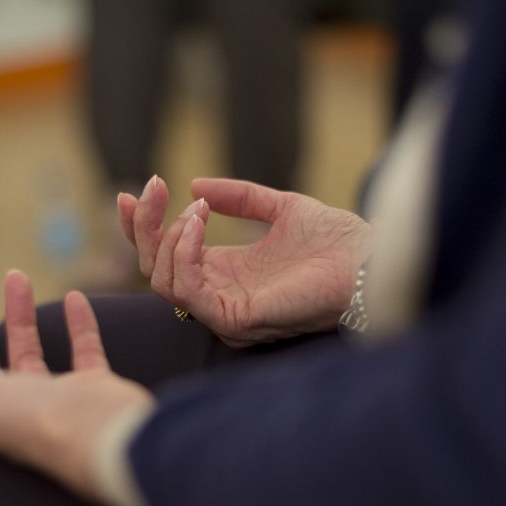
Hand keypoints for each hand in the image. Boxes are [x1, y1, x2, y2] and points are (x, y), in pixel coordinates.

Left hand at [0, 271, 154, 499]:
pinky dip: (79, 325)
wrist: (100, 438)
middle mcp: (14, 411)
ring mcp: (57, 401)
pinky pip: (85, 351)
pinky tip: (76, 298)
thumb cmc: (27, 421)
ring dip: (23, 315)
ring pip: (33, 352)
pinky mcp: (93, 391)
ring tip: (17, 275)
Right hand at [118, 177, 371, 346]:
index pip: (166, 257)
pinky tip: (197, 222)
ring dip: (169, 236)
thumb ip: (240, 198)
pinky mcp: (235, 320)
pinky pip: (188, 290)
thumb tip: (196, 185)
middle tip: (152, 187)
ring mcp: (224, 312)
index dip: (144, 226)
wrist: (369, 261)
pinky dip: (184, 253)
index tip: (137, 190)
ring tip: (196, 209)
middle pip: (154, 269)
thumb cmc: (337, 242)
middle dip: (143, 225)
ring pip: (162, 281)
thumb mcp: (281, 208)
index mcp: (226, 274)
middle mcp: (219, 297)